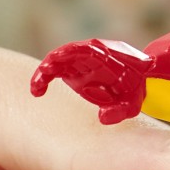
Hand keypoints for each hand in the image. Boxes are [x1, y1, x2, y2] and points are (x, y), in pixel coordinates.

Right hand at [30, 38, 152, 124]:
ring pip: (58, 61)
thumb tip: (103, 118)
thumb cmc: (133, 92)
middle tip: (44, 72)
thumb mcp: (132, 104)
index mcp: (106, 57)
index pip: (88, 51)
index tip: (59, 59)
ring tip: (36, 88)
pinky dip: (44, 79)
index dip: (72, 53)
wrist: (133, 84)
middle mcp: (89, 56)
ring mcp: (79, 62)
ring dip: (46, 71)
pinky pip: (54, 71)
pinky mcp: (72, 71)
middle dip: (56, 60)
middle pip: (69, 52)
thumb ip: (120, 111)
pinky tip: (37, 93)